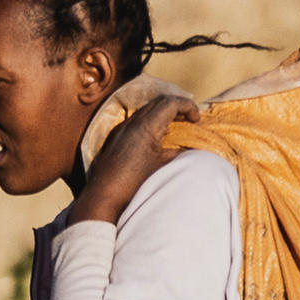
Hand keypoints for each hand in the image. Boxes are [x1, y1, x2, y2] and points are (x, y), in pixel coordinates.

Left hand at [68, 91, 199, 226]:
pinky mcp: (114, 137)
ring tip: (176, 126)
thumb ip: (179, 152)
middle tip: (189, 119)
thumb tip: (190, 147)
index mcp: (146, 126)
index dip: (188, 106)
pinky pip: (136, 120)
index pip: (171, 103)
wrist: (102, 196)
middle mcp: (131, 122)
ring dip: (163, 114)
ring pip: (146, 110)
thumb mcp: (163, 166)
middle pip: (159, 102)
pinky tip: (156, 136)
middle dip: (178, 107)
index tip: (197, 119)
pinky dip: (151, 121)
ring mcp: (121, 128)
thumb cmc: (134, 183)